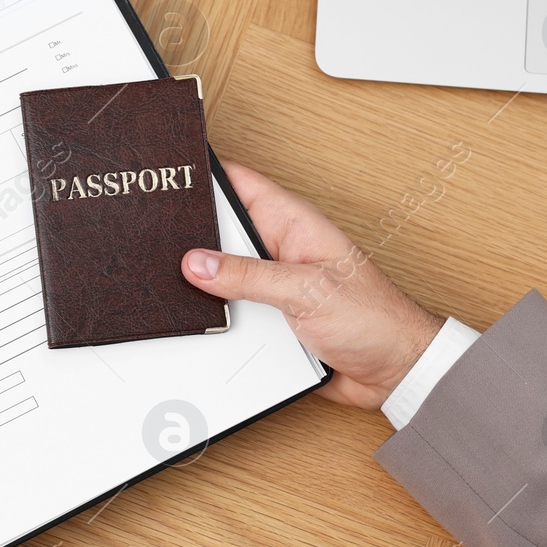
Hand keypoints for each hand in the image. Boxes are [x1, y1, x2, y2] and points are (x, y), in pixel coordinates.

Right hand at [181, 161, 444, 409]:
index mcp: (293, 224)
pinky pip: (229, 309)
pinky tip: (191, 318)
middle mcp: (279, 249)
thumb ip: (250, 276)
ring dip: (199, 282)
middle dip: (189, 233)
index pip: (240, 183)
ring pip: (220, 274)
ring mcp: (272, 284)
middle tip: (151, 237)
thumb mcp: (306, 291)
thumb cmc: (374, 319)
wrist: (395, 372)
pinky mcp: (269, 317)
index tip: (167, 174)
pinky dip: (212, 314)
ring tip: (164, 282)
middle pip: (221, 230)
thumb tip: (198, 264)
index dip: (204, 173)